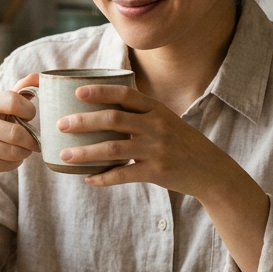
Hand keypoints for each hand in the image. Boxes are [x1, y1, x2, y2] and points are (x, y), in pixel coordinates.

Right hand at [0, 73, 41, 183]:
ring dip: (25, 152)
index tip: (29, 116)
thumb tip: (39, 76)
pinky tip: (11, 158)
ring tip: (24, 149)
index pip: (13, 101)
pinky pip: (7, 165)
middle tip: (34, 140)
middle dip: (31, 139)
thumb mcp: (2, 105)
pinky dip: (15, 163)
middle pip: (15, 133)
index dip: (29, 110)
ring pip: (13, 152)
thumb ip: (21, 90)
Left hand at [57, 84, 271, 271]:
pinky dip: (103, 178)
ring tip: (64, 155)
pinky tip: (88, 179)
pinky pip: (123, 174)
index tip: (77, 92)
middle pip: (113, 119)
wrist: (211, 170)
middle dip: (83, 121)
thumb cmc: (181, 143)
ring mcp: (156, 149)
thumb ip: (140, 114)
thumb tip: (103, 108)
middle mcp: (156, 126)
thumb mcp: (166, 121)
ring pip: (113, 148)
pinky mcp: (156, 172)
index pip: (125, 94)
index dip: (100, 92)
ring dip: (85, 152)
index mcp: (157, 109)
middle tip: (61, 124)